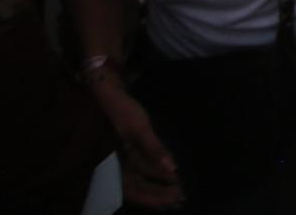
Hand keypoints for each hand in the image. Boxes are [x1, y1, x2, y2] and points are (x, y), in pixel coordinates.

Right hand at [95, 86, 183, 208]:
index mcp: (117, 166)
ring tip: (180, 193)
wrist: (113, 96)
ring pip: (144, 181)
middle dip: (161, 196)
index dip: (156, 198)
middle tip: (183, 199)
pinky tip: (171, 176)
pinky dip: (158, 174)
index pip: (137, 190)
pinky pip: (146, 170)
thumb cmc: (124, 111)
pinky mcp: (132, 154)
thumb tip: (172, 168)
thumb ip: (154, 149)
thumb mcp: (139, 129)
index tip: (176, 197)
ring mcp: (125, 162)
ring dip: (161, 187)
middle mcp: (120, 168)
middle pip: (141, 189)